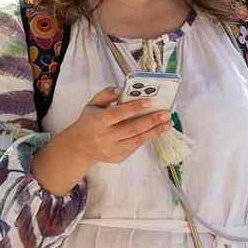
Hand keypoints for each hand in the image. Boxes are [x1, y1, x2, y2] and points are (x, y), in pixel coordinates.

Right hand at [56, 88, 172, 165]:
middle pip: (132, 128)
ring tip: (167, 123)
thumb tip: (120, 89)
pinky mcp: (118, 157)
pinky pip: (135, 147)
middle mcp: (106, 136)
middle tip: (166, 114)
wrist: (80, 147)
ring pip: (137, 140)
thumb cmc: (89, 122)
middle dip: (151, 121)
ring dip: (154, 131)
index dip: (134, 108)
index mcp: (98, 121)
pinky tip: (156, 130)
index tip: (149, 102)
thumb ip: (105, 95)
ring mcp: (112, 149)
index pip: (118, 114)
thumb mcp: (92, 105)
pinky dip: (146, 138)